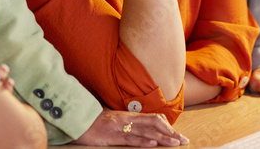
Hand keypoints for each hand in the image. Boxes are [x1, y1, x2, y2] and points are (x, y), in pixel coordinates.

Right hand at [72, 109, 187, 146]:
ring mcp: (119, 127)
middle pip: (154, 124)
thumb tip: (142, 127)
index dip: (167, 126)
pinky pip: (129, 139)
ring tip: (175, 143)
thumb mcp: (113, 120)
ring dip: (162, 138)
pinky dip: (143, 141)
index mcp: (128, 116)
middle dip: (170, 133)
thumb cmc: (94, 122)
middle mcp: (126, 119)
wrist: (76, 119)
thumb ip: (127, 123)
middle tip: (183, 140)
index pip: (153, 118)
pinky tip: (153, 144)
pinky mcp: (110, 136)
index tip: (178, 134)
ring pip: (145, 132)